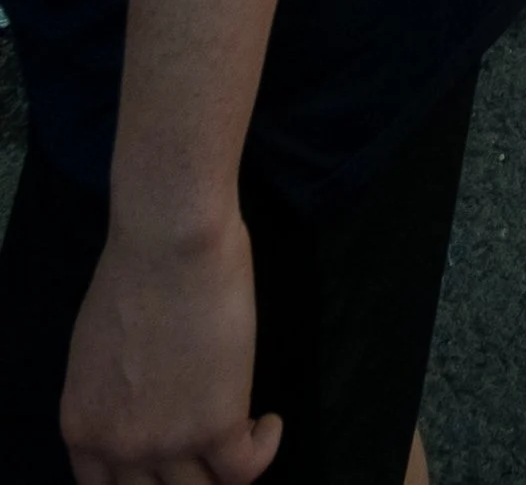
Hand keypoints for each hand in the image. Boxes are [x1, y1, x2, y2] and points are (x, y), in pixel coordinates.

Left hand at [62, 202, 281, 484]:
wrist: (170, 239)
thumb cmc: (138, 269)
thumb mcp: (99, 350)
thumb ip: (113, 393)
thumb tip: (141, 402)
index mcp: (83, 428)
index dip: (143, 481)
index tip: (171, 465)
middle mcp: (118, 449)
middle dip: (186, 480)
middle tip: (210, 455)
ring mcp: (167, 443)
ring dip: (225, 469)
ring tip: (245, 436)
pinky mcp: (216, 426)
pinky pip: (244, 468)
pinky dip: (263, 449)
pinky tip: (268, 424)